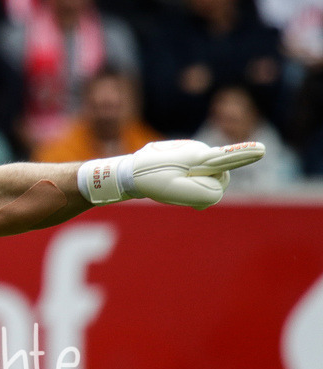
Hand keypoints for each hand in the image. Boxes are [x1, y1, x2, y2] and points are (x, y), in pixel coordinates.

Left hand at [78, 140, 265, 208]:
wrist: (130, 171)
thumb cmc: (150, 180)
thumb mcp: (172, 191)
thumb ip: (201, 194)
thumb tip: (216, 196)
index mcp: (197, 156)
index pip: (224, 157)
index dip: (243, 154)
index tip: (261, 150)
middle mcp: (201, 151)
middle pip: (220, 177)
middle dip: (204, 187)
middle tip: (176, 187)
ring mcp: (197, 153)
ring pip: (211, 178)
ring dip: (196, 186)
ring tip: (172, 185)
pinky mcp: (193, 159)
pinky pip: (203, 177)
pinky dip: (194, 186)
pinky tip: (177, 187)